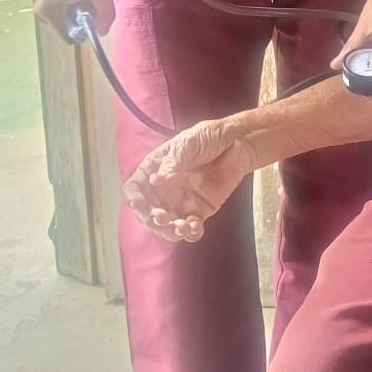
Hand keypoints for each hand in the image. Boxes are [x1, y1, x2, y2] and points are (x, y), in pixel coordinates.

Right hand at [34, 0, 114, 38]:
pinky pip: (70, 13)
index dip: (86, 29)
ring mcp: (46, 10)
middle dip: (85, 19)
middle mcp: (43, 15)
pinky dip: (79, 6)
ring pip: (72, 22)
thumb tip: (103, 32)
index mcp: (49, 13)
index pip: (71, 38)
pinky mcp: (51, 4)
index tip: (93, 12)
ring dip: (84, 12)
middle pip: (72, 30)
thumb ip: (106, 12)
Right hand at [124, 121, 254, 243]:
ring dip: (170, 231)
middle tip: (163, 218)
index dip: (133, 198)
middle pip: (147, 212)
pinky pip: (190, 228)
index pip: (135, 188)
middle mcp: (164, 189)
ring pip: (167, 226)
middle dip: (152, 219)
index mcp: (155, 170)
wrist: (238, 143)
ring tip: (182, 226)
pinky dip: (191, 233)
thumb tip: (155, 180)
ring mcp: (180, 202)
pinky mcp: (199, 211)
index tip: (139, 204)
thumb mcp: (187, 144)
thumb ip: (172, 163)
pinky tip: (195, 228)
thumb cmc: (209, 137)